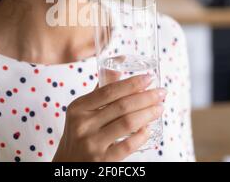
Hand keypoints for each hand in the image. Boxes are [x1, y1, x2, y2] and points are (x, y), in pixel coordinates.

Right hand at [52, 72, 166, 161]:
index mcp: (78, 107)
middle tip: (161, 93)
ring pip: (128, 123)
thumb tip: (119, 65)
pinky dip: (141, 135)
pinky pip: (128, 145)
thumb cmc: (78, 133)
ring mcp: (92, 143)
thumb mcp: (82, 111)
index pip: (109, 90)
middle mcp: (83, 124)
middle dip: (146, 97)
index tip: (149, 78)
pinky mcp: (102, 161)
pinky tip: (148, 129)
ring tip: (159, 108)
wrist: (67, 164)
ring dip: (148, 114)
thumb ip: (100, 91)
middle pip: (122, 106)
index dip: (132, 83)